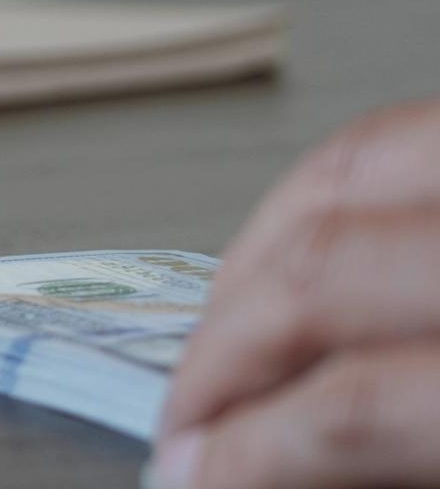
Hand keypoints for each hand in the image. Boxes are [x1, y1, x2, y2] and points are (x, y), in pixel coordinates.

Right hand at [149, 99, 439, 487]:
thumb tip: (275, 465)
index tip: (198, 476)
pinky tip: (307, 247)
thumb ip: (399, 463)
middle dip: (220, 354)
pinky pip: (406, 135)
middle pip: (323, 270)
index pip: (358, 406)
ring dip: (257, 253)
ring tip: (221, 329)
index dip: (250, 454)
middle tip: (185, 414)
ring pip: (350, 166)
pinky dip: (333, 190)